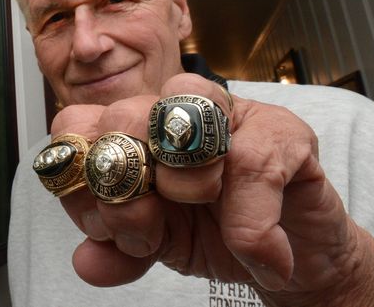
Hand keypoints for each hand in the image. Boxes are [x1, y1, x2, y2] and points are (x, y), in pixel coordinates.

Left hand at [54, 73, 373, 306]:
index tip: (105, 222)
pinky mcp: (280, 130)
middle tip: (154, 229)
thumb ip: (117, 251)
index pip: (76, 124)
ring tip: (219, 231)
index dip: (83, 175)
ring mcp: (226, 112)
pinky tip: (260, 254)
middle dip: (130, 188)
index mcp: (130, 133)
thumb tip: (88, 262)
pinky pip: (249, 166)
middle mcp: (171, 111)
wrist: (297, 257)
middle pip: (122, 115)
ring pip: (181, 126)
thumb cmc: (217, 234)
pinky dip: (251, 227)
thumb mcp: (156, 247)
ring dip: (189, 192)